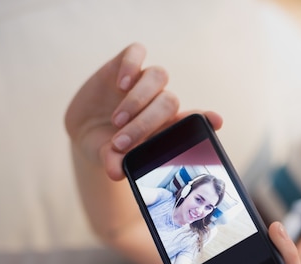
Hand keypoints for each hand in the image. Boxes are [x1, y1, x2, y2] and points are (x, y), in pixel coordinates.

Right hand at [64, 42, 221, 180]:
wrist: (84, 128)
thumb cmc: (107, 144)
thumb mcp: (108, 156)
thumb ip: (114, 162)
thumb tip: (115, 173)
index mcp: (166, 125)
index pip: (194, 119)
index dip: (206, 118)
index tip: (216, 121)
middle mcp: (159, 101)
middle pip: (168, 101)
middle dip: (145, 123)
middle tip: (121, 142)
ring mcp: (143, 81)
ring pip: (157, 77)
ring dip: (138, 99)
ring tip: (117, 120)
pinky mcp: (124, 65)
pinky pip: (136, 53)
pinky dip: (131, 66)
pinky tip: (120, 84)